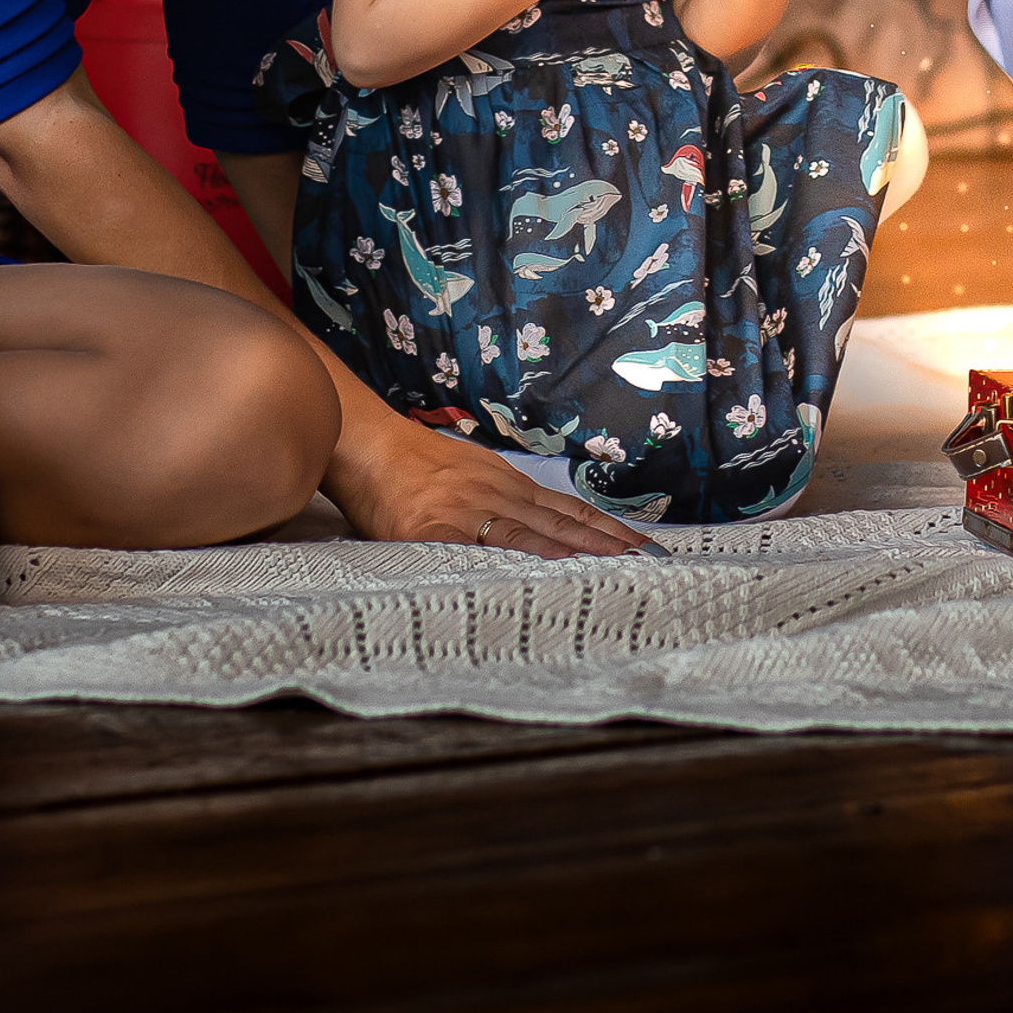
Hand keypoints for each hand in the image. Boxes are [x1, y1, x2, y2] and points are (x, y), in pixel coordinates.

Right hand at [326, 413, 648, 559]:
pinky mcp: (437, 529)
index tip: (637, 544)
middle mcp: (495, 492)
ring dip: (579, 550)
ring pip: (535, 532)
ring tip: (617, 566)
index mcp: (504, 482)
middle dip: (606, 542)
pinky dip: (525, 556)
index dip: (603, 526)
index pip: (565, 508)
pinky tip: (551, 567)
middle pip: (561, 520)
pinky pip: (487, 545)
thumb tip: (528, 523)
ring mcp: (468, 510)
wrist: (365, 446)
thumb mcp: (464, 473)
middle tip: (647, 560)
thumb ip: (495, 498)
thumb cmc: (409, 464)